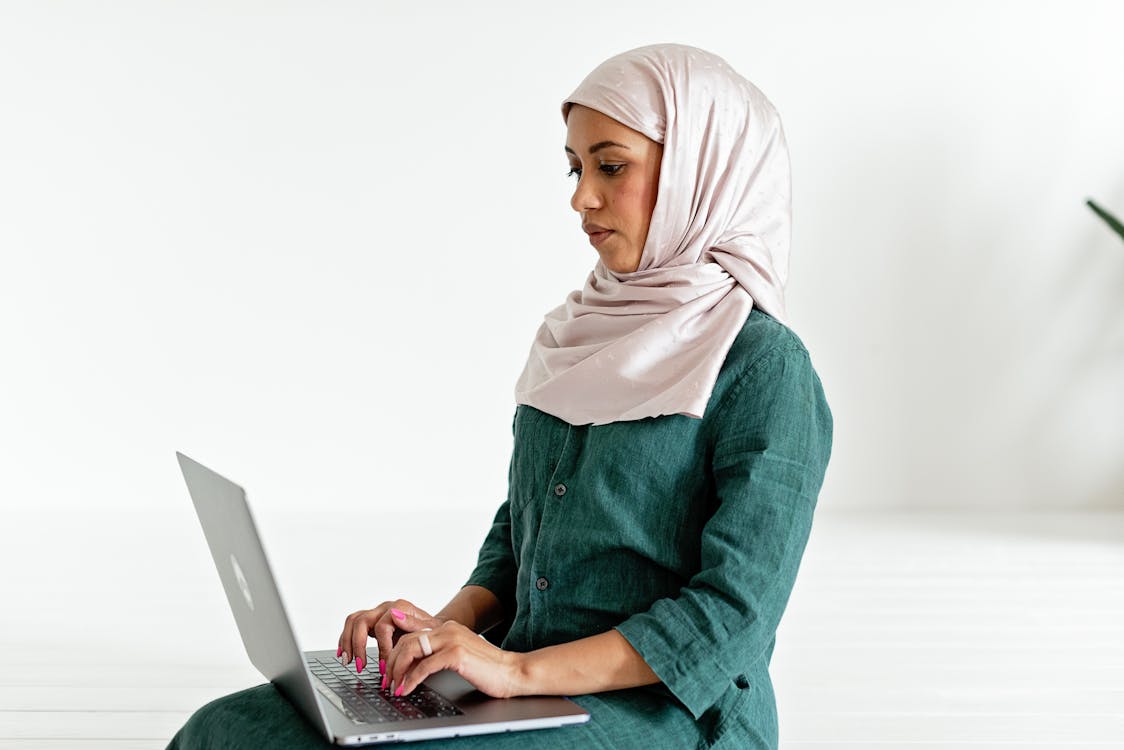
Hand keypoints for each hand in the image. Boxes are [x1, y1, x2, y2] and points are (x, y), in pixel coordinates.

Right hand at [337, 598, 443, 675]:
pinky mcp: (371, 621)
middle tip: (361, 665)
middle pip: (361, 621)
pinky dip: (345, 639)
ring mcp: (377, 612)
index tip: (385, 666)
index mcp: (400, 607)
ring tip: (348, 661)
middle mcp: (385, 607)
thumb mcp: (428, 630)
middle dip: (358, 645)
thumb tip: (395, 617)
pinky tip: (343, 654)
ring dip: (347, 641)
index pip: (382, 627)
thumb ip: (413, 624)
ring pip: (353, 621)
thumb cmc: (431, 631)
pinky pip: (352, 625)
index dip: (382, 648)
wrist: (431, 628)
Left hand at [383, 610, 523, 699]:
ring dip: (397, 671)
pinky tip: (407, 689)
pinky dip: (411, 680)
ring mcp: (452, 639)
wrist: (512, 672)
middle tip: (387, 681)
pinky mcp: (456, 654)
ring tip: (394, 686)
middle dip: (392, 662)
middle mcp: (448, 628)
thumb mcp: (458, 655)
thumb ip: (437, 652)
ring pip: (410, 650)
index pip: (411, 632)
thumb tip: (412, 663)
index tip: (387, 667)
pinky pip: (424, 666)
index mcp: (447, 627)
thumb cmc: (487, 668)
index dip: (395, 650)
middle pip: (406, 640)